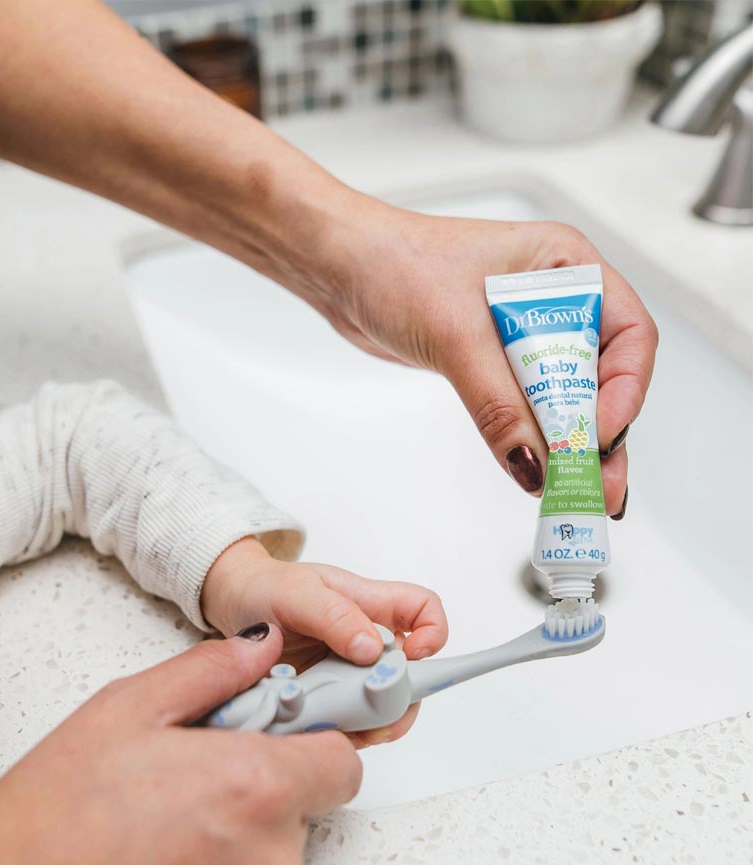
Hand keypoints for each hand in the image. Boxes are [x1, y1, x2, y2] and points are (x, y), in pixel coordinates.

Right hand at [0, 626, 360, 864]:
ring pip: (283, 831)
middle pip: (316, 795)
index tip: (294, 713)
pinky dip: (229, 841)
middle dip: (281, 765)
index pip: (344, 758)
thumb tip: (265, 646)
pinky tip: (176, 822)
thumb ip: (214, 669)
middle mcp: (267, 852)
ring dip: (251, 805)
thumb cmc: (61, 804)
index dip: (321, 730)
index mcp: (254, 786)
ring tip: (185, 786)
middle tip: (221, 743)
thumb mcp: (135, 704)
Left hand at [201, 537, 447, 747]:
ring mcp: (350, 671)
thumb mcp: (299, 593)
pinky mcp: (330, 697)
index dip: (433, 634)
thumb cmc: (269, 588)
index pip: (424, 611)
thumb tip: (373, 648)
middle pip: (411, 672)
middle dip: (403, 697)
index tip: (414, 656)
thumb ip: (336, 617)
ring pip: (385, 704)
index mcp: (371, 604)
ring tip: (349, 726)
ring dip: (373, 721)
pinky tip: (328, 732)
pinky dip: (345, 732)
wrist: (234, 605)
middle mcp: (368, 639)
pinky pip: (352, 721)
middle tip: (379, 712)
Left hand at [312, 198, 657, 515]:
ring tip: (579, 496)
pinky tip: (541, 471)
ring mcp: (524, 329)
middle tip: (601, 489)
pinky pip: (528, 402)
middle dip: (600, 432)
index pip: (627, 334)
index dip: (623, 390)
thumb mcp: (456, 337)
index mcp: (565, 266)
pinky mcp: (494, 357)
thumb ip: (499, 405)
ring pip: (564, 394)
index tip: (599, 436)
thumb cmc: (395, 266)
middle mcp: (555, 297)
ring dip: (570, 444)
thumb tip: (534, 466)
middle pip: (601, 373)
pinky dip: (535, 436)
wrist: (340, 267)